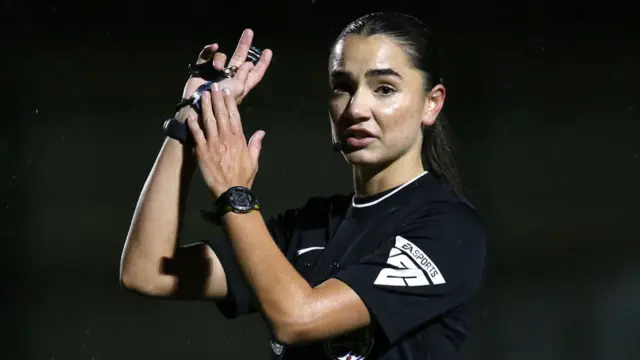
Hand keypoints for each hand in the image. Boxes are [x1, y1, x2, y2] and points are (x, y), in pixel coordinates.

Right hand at [177, 29, 272, 121]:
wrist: (197, 107)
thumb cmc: (220, 102)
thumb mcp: (237, 89)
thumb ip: (244, 75)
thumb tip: (249, 63)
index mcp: (240, 85)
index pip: (255, 73)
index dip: (262, 63)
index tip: (268, 51)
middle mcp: (229, 78)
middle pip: (240, 59)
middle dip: (244, 46)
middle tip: (249, 32)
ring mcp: (215, 74)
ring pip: (222, 57)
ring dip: (220, 58)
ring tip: (216, 68)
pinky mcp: (202, 70)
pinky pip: (206, 56)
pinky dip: (209, 50)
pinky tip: (213, 47)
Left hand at [186, 83, 264, 198]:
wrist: (231, 191)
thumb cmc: (243, 177)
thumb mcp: (254, 160)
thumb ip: (256, 144)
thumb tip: (261, 132)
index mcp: (238, 138)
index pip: (234, 116)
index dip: (230, 102)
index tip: (227, 92)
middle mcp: (225, 137)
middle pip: (220, 114)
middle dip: (217, 99)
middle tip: (214, 87)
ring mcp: (213, 143)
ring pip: (208, 120)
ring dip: (206, 106)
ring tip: (203, 94)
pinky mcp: (202, 151)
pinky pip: (196, 134)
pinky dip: (193, 124)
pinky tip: (191, 114)